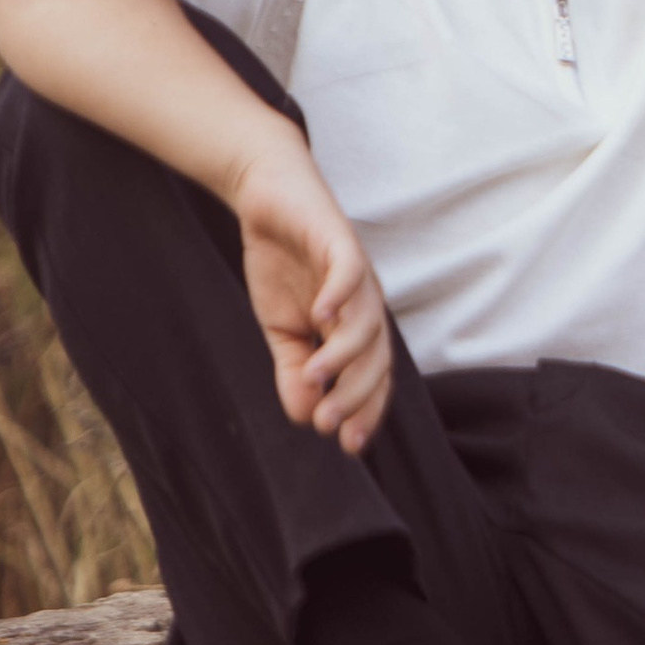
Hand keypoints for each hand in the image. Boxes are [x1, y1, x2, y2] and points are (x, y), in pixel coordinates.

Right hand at [232, 139, 395, 456]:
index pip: (374, 375)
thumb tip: (305, 416)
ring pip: (366, 320)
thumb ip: (295, 372)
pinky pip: (349, 271)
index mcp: (357, 327)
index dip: (367, 410)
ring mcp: (356, 273)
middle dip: (356, 393)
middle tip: (328, 422)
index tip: (348, 445)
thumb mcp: (281, 330)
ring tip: (313, 375)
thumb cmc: (282, 265)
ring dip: (343, 353)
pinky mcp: (339, 241)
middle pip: (377, 355)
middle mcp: (366, 303)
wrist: (267, 200)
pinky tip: (322, 316)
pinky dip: (340, 294)